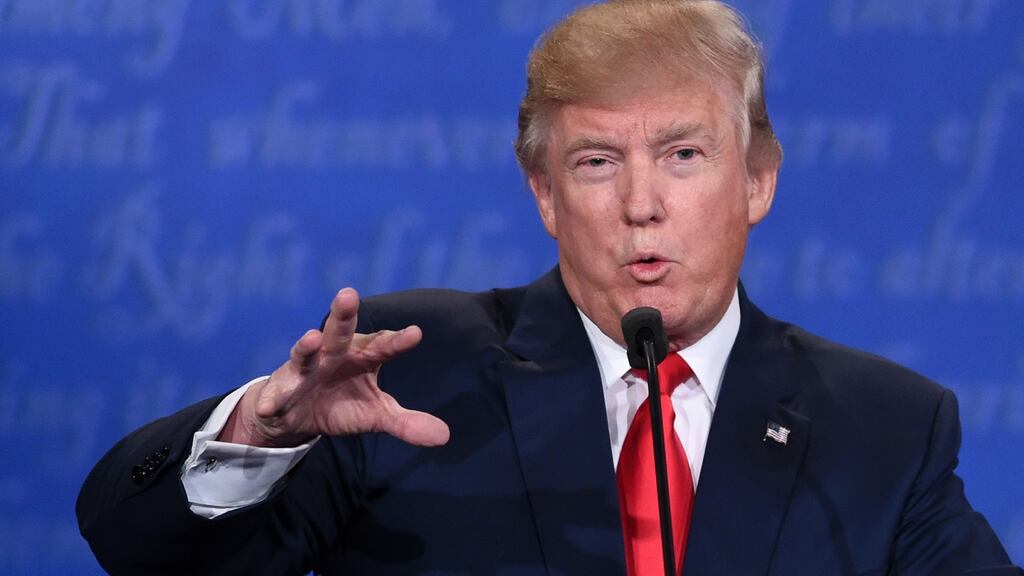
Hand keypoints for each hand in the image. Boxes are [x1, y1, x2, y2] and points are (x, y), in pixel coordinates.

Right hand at [218, 288, 450, 447]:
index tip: (415, 334)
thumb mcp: (376, 415)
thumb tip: (444, 436)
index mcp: (362, 357)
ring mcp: (305, 369)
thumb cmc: (343, 403)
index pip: (382, 346)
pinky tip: (269, 406)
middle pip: (339, 332)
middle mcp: (333, 355)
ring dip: (306, 346)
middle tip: (349, 294)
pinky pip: (275, 394)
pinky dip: (271, 398)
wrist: (297, 414)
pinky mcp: (281, 389)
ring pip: (305, 353)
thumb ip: (406, 422)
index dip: (397, 341)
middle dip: (343, 315)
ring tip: (311, 338)